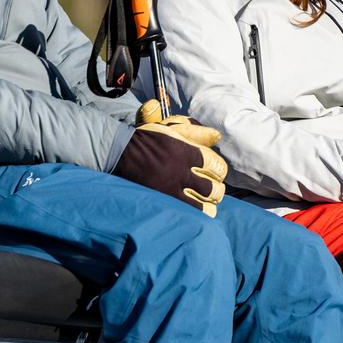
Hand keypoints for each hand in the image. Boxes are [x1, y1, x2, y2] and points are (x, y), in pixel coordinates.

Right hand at [109, 100, 227, 216]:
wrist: (121, 153)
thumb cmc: (149, 140)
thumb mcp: (172, 129)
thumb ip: (197, 133)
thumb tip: (218, 137)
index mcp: (187, 153)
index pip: (216, 166)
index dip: (221, 172)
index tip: (218, 173)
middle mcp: (181, 172)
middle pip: (212, 188)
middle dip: (217, 190)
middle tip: (216, 191)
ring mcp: (171, 189)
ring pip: (202, 204)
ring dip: (209, 204)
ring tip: (209, 203)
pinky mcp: (163, 201)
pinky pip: (187, 212)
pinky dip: (197, 213)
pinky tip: (198, 212)